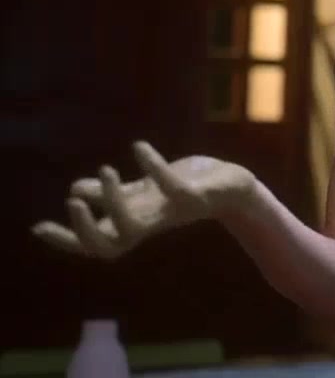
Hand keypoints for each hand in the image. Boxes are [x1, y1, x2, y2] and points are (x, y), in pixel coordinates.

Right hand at [30, 141, 257, 259]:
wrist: (235, 187)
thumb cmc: (188, 188)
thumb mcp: (146, 189)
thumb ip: (116, 193)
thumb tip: (76, 189)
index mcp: (135, 221)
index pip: (95, 243)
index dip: (66, 240)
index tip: (39, 227)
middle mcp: (150, 223)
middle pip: (110, 246)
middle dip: (85, 230)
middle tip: (71, 202)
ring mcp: (172, 213)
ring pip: (137, 225)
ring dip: (114, 200)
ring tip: (105, 169)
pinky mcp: (195, 197)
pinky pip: (171, 187)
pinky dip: (153, 167)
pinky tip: (139, 147)